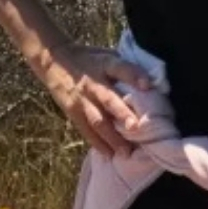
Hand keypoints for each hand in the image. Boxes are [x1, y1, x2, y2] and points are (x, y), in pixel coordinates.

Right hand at [36, 42, 152, 159]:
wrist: (54, 61)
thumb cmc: (90, 57)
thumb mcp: (107, 54)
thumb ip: (125, 66)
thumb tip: (153, 80)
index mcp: (105, 64)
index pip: (121, 68)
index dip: (134, 75)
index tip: (148, 86)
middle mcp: (93, 83)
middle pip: (108, 99)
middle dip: (122, 114)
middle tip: (136, 127)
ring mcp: (82, 99)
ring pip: (97, 120)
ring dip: (112, 137)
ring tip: (126, 151)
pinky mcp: (72, 112)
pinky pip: (86, 130)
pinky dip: (97, 143)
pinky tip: (109, 154)